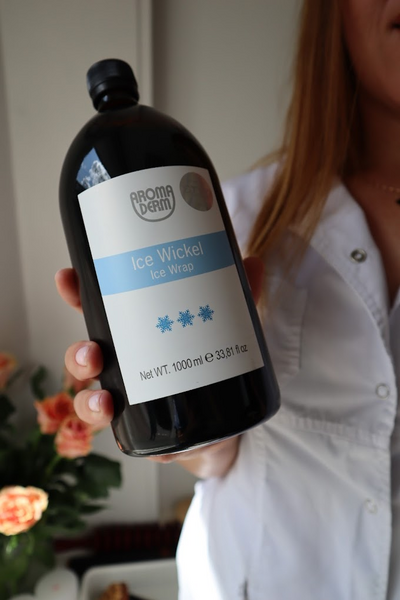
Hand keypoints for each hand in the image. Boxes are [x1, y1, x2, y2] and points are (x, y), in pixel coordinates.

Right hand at [55, 257, 263, 474]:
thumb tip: (253, 263)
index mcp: (137, 337)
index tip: (67, 277)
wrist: (228, 426)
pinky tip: (122, 426)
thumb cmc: (214, 366)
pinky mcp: (143, 433)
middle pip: (87, 357)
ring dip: (87, 398)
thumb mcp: (226, 330)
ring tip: (103, 398)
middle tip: (92, 351)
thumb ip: (236, 301)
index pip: (102, 312)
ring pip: (90, 398)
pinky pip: (118, 434)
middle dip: (78, 353)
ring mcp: (131, 402)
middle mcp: (125, 368)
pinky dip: (114, 431)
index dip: (80, 295)